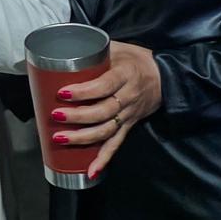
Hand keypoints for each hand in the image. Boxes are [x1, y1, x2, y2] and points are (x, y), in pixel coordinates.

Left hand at [50, 42, 162, 177]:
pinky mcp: (129, 125)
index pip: (104, 85)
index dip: (84, 91)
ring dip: (83, 138)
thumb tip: (64, 51)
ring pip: (107, 130)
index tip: (63, 93)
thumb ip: (95, 50)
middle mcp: (128, 96)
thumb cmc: (136, 59)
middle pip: (103, 111)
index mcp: (125, 74)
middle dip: (77, 116)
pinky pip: (116, 144)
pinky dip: (104, 159)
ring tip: (61, 138)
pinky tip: (91, 171)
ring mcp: (129, 114)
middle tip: (56, 116)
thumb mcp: (118, 48)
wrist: (164, 76)